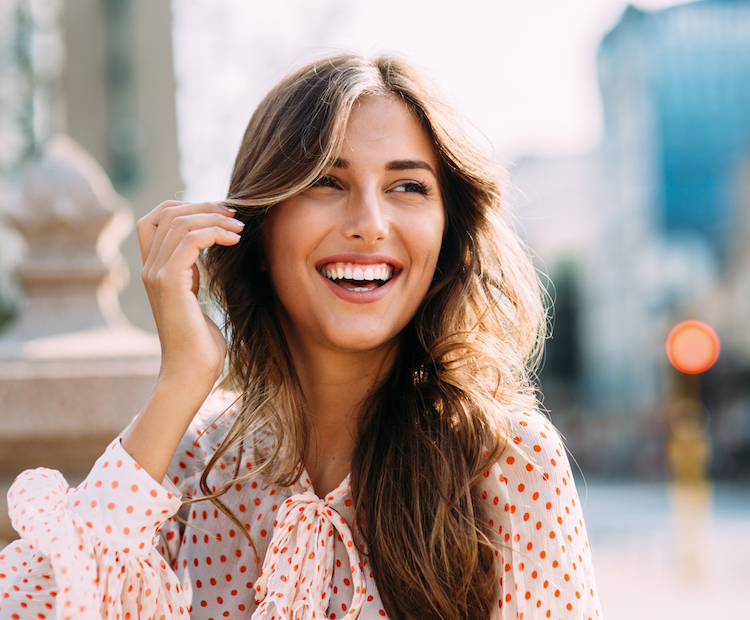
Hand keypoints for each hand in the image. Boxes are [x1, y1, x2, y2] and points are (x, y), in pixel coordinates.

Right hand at [137, 200, 243, 386]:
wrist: (191, 372)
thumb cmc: (200, 343)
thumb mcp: (195, 298)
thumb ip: (193, 274)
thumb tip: (212, 250)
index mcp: (154, 269)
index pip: (155, 217)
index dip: (186, 206)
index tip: (221, 214)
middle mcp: (150, 267)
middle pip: (168, 212)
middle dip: (205, 206)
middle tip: (236, 214)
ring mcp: (156, 274)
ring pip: (179, 221)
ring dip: (214, 218)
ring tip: (240, 228)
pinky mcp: (169, 283)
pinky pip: (190, 240)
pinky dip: (215, 232)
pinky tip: (235, 240)